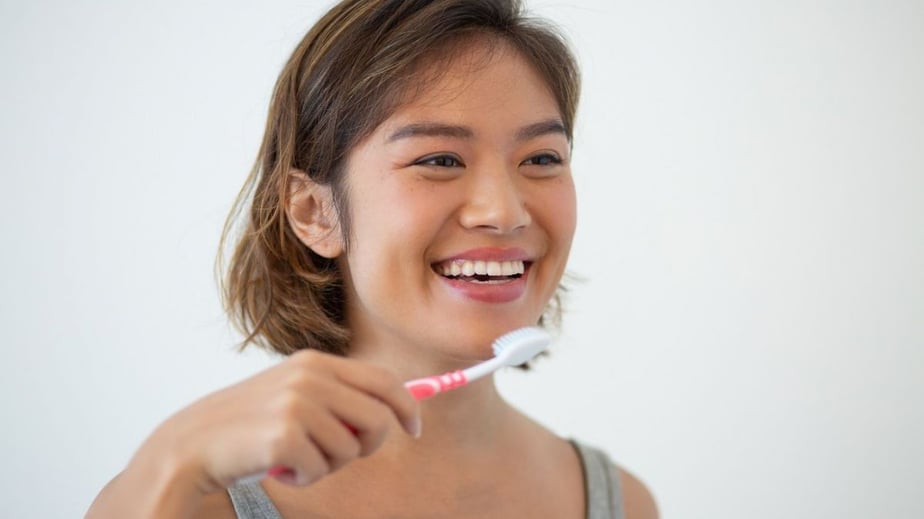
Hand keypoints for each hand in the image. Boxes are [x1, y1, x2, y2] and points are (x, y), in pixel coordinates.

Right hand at [143, 350, 420, 493]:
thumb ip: (339, 397)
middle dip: (370, 445)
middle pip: (379, 417)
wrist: (193, 444)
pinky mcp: (284, 435)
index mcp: (315, 362)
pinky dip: (304, 478)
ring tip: (295, 457)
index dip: (407, 405)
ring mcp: (297, 404)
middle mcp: (310, 377)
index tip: (414, 428)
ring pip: (351, 450)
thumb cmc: (250, 426)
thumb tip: (394, 412)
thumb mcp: (296, 395)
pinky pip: (322, 469)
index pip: (384, 379)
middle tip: (339, 456)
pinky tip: (278, 469)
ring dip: (327, 465)